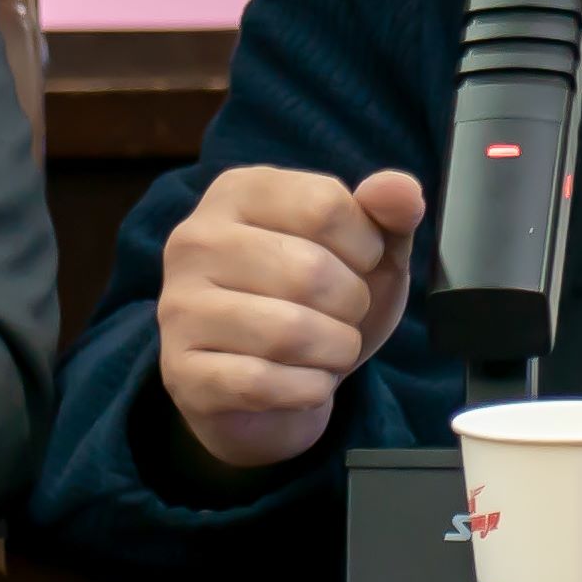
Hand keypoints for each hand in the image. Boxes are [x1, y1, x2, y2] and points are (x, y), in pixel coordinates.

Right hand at [157, 166, 426, 471]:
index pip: (326, 205)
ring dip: (335, 351)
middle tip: (344, 316)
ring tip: (329, 350)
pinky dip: (307, 389)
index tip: (359, 265)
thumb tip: (402, 191)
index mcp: (239, 191)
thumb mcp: (367, 252)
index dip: (367, 247)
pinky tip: (306, 383)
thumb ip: (389, 214)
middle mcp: (196, 240)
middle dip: (352, 306)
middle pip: (310, 271)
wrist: (272, 390)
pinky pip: (262, 383)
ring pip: (289, 331)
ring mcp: (178, 306)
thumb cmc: (320, 305)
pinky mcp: (180, 372)